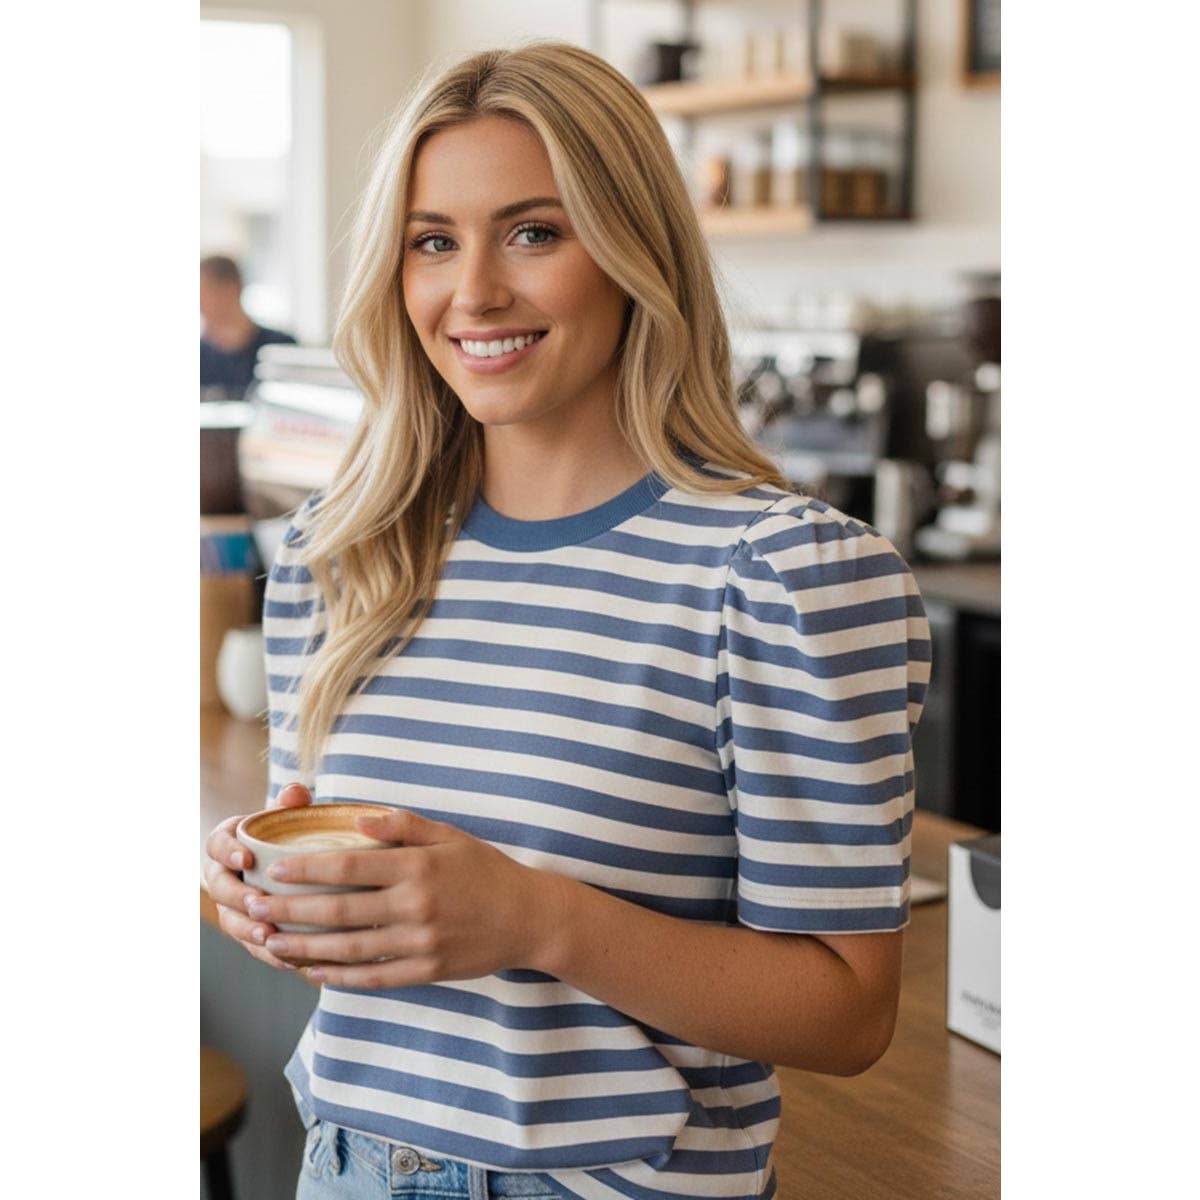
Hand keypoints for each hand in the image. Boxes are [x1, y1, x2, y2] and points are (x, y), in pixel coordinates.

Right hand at [203, 782, 312, 972]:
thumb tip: (296, 791)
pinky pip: (251, 946)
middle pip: (219, 888)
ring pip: (231, 921)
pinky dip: (268, 954)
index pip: (217, 844)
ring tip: (268, 937)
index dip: (228, 851)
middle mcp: (222, 875)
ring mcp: (231, 906)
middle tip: (258, 903)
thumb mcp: (286, 817)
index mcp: (227, 842)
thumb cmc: (286, 834)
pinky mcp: (247, 930)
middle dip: (236, 897)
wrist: (291, 865)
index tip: (246, 857)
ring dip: (247, 931)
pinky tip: (289, 962)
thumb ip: (289, 805)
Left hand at [239, 808, 562, 988]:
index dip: (307, 869)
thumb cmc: (486, 870)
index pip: (349, 866)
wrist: (529, 917)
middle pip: (339, 911)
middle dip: (290, 910)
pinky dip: (340, 977)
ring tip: (271, 942)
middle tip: (254, 908)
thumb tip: (360, 819)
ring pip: (349, 949)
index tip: (275, 870)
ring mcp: (420, 942)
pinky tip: (313, 972)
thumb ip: (404, 826)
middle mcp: (415, 905)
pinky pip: (374, 978)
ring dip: (304, 947)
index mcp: (417, 867)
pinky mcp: (427, 970)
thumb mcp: (450, 836)